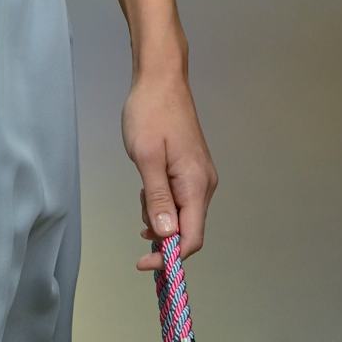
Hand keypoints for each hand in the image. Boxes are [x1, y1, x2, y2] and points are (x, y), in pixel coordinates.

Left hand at [121, 65, 217, 273]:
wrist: (161, 78)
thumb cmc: (150, 113)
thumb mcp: (146, 157)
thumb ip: (157, 198)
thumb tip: (166, 236)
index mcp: (196, 185)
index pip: (191, 238)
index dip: (169, 257)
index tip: (144, 263)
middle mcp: (204, 184)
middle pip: (188, 229)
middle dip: (163, 235)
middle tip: (137, 225)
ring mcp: (200, 175)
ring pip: (182, 214)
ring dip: (161, 216)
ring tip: (142, 193)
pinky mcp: (192, 168)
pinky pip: (180, 198)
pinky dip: (163, 201)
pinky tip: (148, 188)